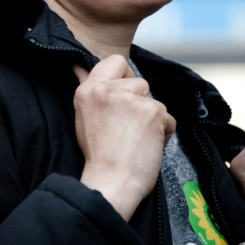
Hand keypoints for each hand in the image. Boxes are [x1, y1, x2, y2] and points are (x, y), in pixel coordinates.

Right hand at [73, 55, 175, 220]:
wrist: (111, 183)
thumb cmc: (99, 155)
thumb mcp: (84, 115)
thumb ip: (87, 88)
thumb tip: (77, 67)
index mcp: (89, 90)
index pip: (115, 61)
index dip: (125, 76)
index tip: (123, 96)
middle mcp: (107, 90)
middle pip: (139, 82)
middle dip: (140, 103)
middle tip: (126, 128)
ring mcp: (130, 100)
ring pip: (154, 100)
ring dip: (152, 119)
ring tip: (136, 139)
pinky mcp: (151, 112)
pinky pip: (168, 117)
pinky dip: (163, 133)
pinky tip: (147, 146)